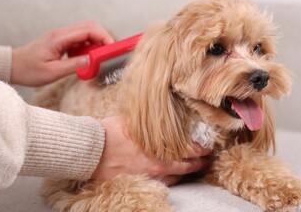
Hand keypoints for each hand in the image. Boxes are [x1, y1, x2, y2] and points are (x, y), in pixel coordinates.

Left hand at [11, 21, 113, 85]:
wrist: (13, 66)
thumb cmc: (29, 70)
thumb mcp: (53, 72)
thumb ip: (74, 65)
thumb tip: (93, 60)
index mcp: (59, 38)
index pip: (88, 30)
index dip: (103, 37)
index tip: (111, 48)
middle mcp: (61, 33)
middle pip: (89, 26)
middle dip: (103, 37)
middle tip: (109, 51)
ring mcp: (61, 36)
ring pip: (85, 32)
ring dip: (95, 43)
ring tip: (98, 57)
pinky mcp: (61, 41)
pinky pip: (79, 40)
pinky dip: (87, 47)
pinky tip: (86, 59)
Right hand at [92, 116, 210, 185]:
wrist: (93, 151)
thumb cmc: (110, 133)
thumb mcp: (134, 121)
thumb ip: (151, 122)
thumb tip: (160, 117)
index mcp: (160, 148)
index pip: (191, 150)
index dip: (203, 149)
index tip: (208, 146)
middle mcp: (159, 165)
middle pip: (188, 167)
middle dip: (200, 163)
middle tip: (206, 159)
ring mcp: (150, 175)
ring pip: (177, 177)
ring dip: (187, 172)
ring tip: (193, 167)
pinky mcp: (141, 181)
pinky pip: (163, 183)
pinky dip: (172, 178)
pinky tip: (173, 174)